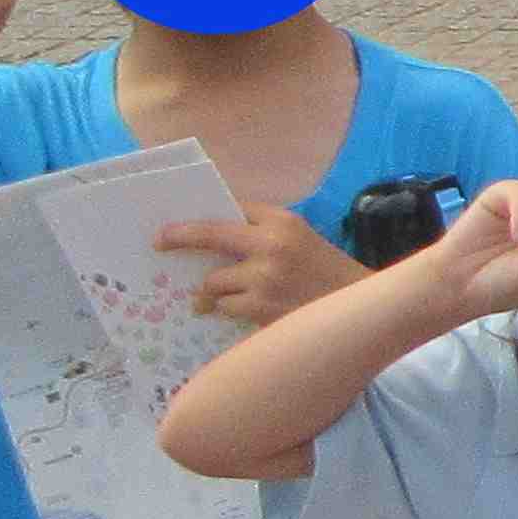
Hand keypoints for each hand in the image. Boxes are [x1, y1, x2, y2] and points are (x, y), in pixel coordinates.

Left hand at [155, 204, 364, 324]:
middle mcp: (271, 244)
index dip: (205, 213)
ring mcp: (264, 277)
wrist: (358, 309)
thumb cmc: (328, 274)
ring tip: (214, 298)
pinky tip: (240, 310)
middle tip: (159, 242)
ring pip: (213, 281)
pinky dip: (227, 309)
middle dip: (179, 237)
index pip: (232, 207)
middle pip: (209, 235)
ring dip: (212, 290)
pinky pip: (224, 306)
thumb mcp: (303, 240)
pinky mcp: (260, 307)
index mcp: (283, 222)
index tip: (178, 217)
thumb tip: (216, 236)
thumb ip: (266, 233)